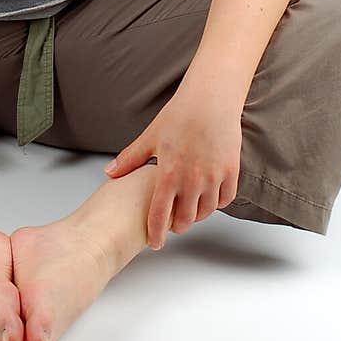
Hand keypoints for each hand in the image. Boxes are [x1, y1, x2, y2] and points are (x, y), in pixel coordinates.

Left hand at [103, 78, 242, 250]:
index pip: (160, 214)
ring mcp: (214, 177)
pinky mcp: (231, 171)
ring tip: (188, 210)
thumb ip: (130, 159)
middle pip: (186, 219)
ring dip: (196, 215)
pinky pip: (225, 199)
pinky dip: (216, 203)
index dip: (156, 233)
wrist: (210, 98)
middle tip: (171, 223)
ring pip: (206, 211)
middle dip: (177, 225)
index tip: (155, 242)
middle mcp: (193, 179)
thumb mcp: (150, 137)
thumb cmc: (179, 115)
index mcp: (169, 173)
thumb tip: (109, 173)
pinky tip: (207, 198)